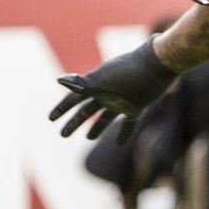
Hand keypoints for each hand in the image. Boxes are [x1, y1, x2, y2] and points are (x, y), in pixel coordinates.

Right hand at [49, 37, 177, 140]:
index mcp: (95, 85)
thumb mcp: (103, 79)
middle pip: (86, 111)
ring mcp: (121, 100)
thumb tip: (59, 80)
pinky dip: (123, 133)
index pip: (74, 98)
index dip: (62, 108)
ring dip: (96, 128)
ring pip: (105, 117)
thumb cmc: (129, 71)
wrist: (157, 65)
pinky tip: (119, 143)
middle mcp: (106, 93)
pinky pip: (128, 123)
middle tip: (62, 134)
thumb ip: (82, 83)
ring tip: (88, 138)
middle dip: (74, 122)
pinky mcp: (137, 106)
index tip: (51, 119)